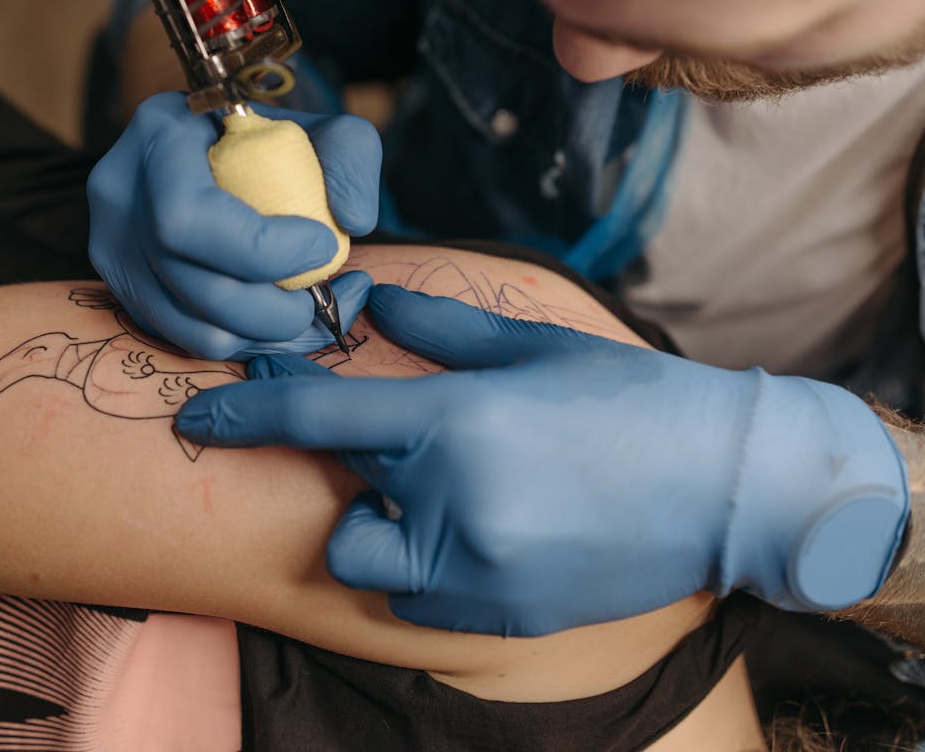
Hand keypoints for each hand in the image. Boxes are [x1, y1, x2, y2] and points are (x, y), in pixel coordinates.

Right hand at [88, 93, 380, 359]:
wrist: (219, 152)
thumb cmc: (272, 140)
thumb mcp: (320, 125)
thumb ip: (352, 155)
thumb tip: (352, 222)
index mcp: (158, 136)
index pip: (189, 217)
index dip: (263, 250)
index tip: (323, 243)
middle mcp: (121, 196)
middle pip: (192, 284)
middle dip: (274, 309)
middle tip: (325, 294)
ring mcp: (115, 250)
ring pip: (193, 328)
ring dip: (268, 335)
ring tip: (313, 305)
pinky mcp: (128, 292)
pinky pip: (191, 340)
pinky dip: (249, 341)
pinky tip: (283, 315)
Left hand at [177, 285, 910, 636]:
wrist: (726, 486)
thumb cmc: (631, 402)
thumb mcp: (534, 347)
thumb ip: (439, 331)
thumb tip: (372, 307)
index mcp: (456, 423)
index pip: (317, 421)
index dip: (246, 415)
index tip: (198, 419)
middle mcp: (455, 506)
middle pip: (345, 513)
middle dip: (364, 487)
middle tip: (424, 458)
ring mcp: (480, 573)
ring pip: (377, 568)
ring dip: (394, 538)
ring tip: (462, 505)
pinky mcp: (505, 617)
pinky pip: (427, 604)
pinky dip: (438, 575)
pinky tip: (498, 538)